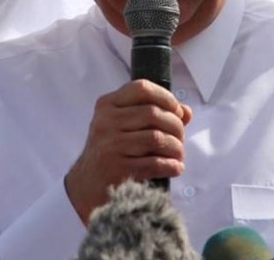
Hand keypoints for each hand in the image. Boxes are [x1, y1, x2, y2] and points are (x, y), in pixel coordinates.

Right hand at [64, 79, 192, 222]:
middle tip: (179, 138)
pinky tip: (175, 168)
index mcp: (107, 105)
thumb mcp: (124, 125)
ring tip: (178, 154)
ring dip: (176, 148)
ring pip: (157, 138)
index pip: (142, 88)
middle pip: (154, 113)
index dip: (166, 97)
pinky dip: (172, 166)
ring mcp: (110, 146)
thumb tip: (186, 112)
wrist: (86, 185)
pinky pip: (155, 163)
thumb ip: (154, 113)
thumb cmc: (112, 150)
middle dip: (176, 126)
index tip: (176, 111)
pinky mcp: (117, 170)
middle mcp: (105, 122)